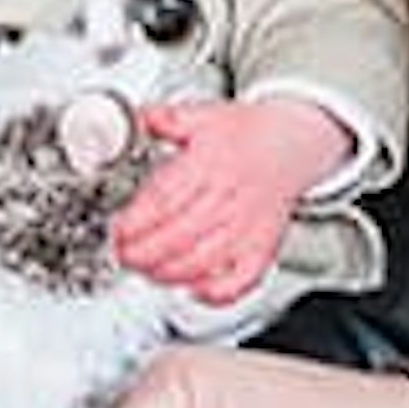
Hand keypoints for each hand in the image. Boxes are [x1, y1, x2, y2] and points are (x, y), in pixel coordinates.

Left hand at [111, 95, 357, 303]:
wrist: (289, 146)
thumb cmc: (244, 136)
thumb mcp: (204, 115)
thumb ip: (168, 118)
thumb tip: (144, 116)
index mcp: (210, 163)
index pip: (167, 198)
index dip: (137, 220)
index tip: (119, 230)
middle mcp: (229, 197)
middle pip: (179, 235)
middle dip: (143, 252)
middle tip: (124, 254)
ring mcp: (247, 226)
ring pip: (203, 261)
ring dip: (167, 273)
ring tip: (147, 270)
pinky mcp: (261, 248)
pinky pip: (241, 280)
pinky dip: (217, 292)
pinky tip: (194, 289)